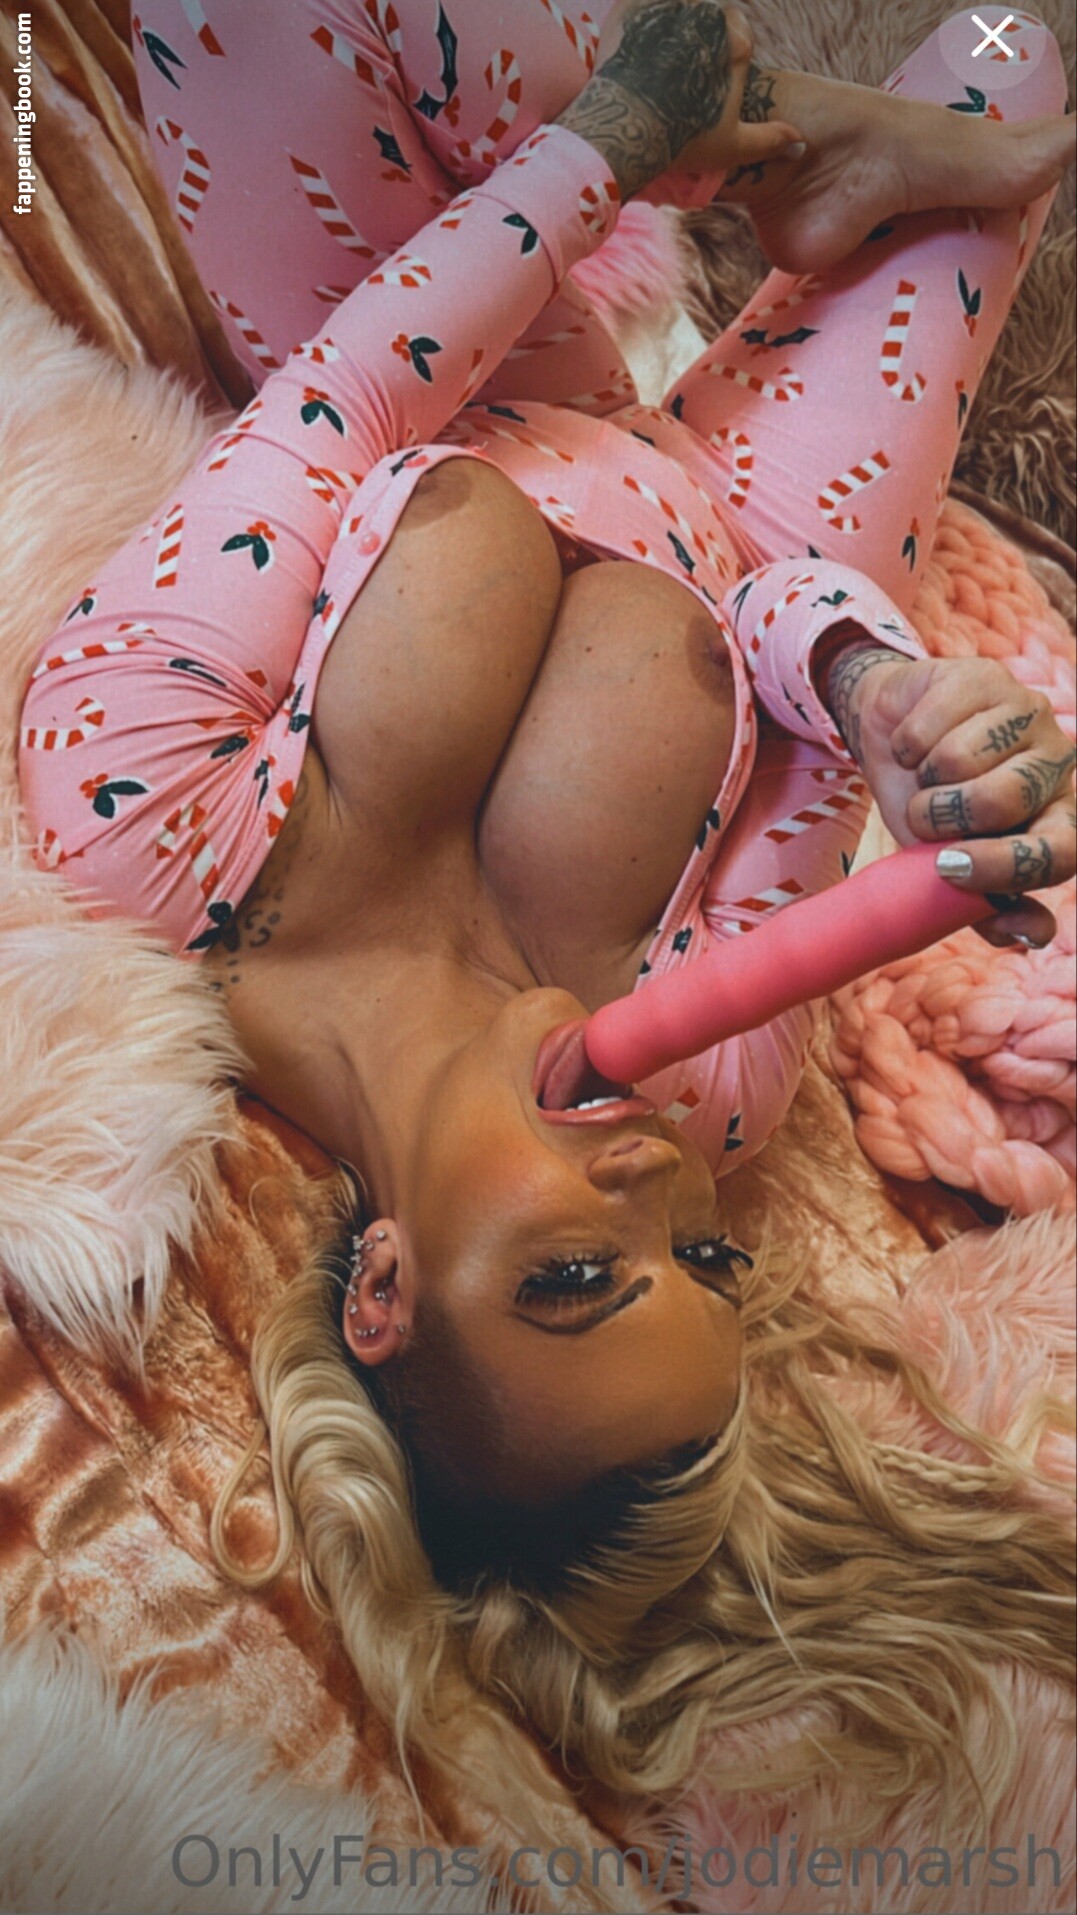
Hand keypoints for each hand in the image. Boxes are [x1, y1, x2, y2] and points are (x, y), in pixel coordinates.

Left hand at [557, 2, 801, 199]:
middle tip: (674, 76)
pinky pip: (641, 5)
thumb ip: (769, 139)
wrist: (624, 131)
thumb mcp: (732, 146)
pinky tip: (633, 48)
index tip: (703, 81)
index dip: (722, 55)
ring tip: (652, 63)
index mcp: (735, 42)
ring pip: (676, 11)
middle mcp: (708, 15)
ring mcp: (671, 7)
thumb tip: (800, 143)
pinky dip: (639, 22)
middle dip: (695, 40)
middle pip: (706, 18)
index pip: (737, 32)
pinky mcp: (634, 6)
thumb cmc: (681, 141)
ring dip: (668, 29)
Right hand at [838, 651, 1075, 948]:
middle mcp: (1056, 764)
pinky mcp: (986, 678)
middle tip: (925, 815)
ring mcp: (1026, 714)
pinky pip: (931, 727)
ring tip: (922, 776)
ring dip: (921, 780)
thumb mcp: (947, 867)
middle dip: (943, 816)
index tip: (948, 869)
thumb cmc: (929, 806)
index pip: (1060, 853)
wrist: (891, 738)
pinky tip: (912, 742)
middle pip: (1002, 801)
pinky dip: (905, 745)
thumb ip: (986, 905)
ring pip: (960, 762)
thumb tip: (1033, 936)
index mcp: (1058, 818)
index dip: (1006, 867)